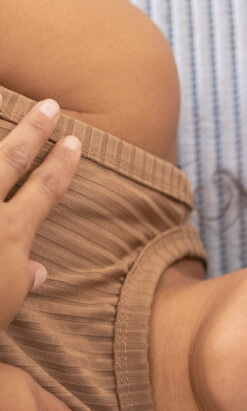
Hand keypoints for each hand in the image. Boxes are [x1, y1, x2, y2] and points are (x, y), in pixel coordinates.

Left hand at [0, 96, 80, 329]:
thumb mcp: (6, 305)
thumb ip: (23, 281)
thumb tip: (39, 272)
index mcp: (12, 234)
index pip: (46, 189)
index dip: (63, 164)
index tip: (75, 142)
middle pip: (10, 159)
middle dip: (33, 131)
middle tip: (50, 105)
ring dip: (1, 136)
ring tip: (8, 109)